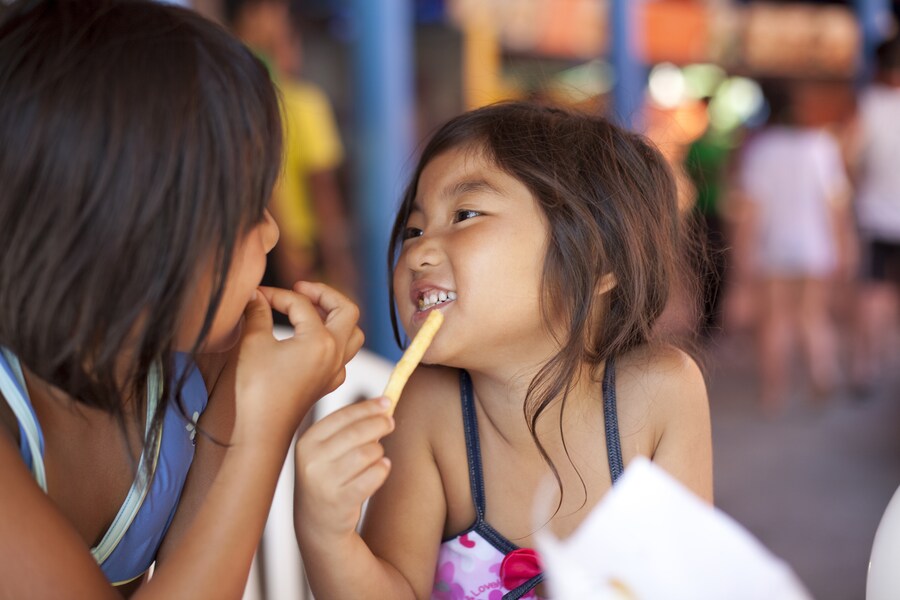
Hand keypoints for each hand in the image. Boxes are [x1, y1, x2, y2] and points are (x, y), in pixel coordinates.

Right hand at [233, 281, 363, 442]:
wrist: (263, 431)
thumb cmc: (257, 388)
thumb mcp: (253, 343)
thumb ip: (257, 312)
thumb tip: (255, 295)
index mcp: (320, 340)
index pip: (302, 304)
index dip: (277, 294)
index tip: (257, 294)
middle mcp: (335, 353)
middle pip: (347, 310)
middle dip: (325, 294)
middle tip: (301, 289)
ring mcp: (335, 370)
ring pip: (353, 334)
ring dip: (337, 317)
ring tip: (313, 311)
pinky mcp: (329, 383)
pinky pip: (344, 356)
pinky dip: (334, 341)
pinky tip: (312, 341)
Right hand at [295, 397, 393, 539]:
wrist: (316, 522)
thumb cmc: (328, 477)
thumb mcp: (326, 451)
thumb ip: (348, 428)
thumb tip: (383, 404)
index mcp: (307, 442)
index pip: (342, 416)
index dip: (367, 407)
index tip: (386, 402)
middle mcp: (311, 461)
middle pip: (356, 432)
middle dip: (379, 424)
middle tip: (390, 423)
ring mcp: (324, 482)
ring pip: (367, 453)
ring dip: (379, 451)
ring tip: (378, 455)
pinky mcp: (339, 501)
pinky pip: (372, 477)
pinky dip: (382, 469)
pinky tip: (383, 467)